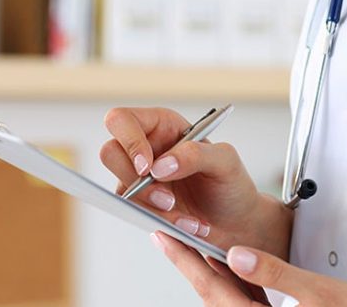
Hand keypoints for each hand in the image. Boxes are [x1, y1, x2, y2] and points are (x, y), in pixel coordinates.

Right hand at [100, 107, 291, 257]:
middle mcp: (147, 149)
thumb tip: (159, 166)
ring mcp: (140, 179)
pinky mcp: (142, 205)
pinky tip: (187, 225)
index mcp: (163, 126)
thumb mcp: (225, 162)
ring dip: (154, 208)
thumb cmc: (232, 185)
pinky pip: (135, 213)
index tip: (148, 167)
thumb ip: (196, 154)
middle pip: (110, 154)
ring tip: (188, 218)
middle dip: (137, 182)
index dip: (128, 141)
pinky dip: (162, 222)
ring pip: (122, 190)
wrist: (237, 223)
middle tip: (168, 199)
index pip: (122, 120)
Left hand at [151, 231, 346, 306]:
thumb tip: (238, 253)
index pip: (211, 288)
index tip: (165, 238)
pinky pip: (246, 302)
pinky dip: (236, 283)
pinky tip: (237, 268)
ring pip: (228, 298)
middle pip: (214, 294)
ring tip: (198, 245)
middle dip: (193, 264)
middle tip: (172, 236)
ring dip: (213, 273)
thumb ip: (275, 273)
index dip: (185, 260)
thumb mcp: (318, 293)